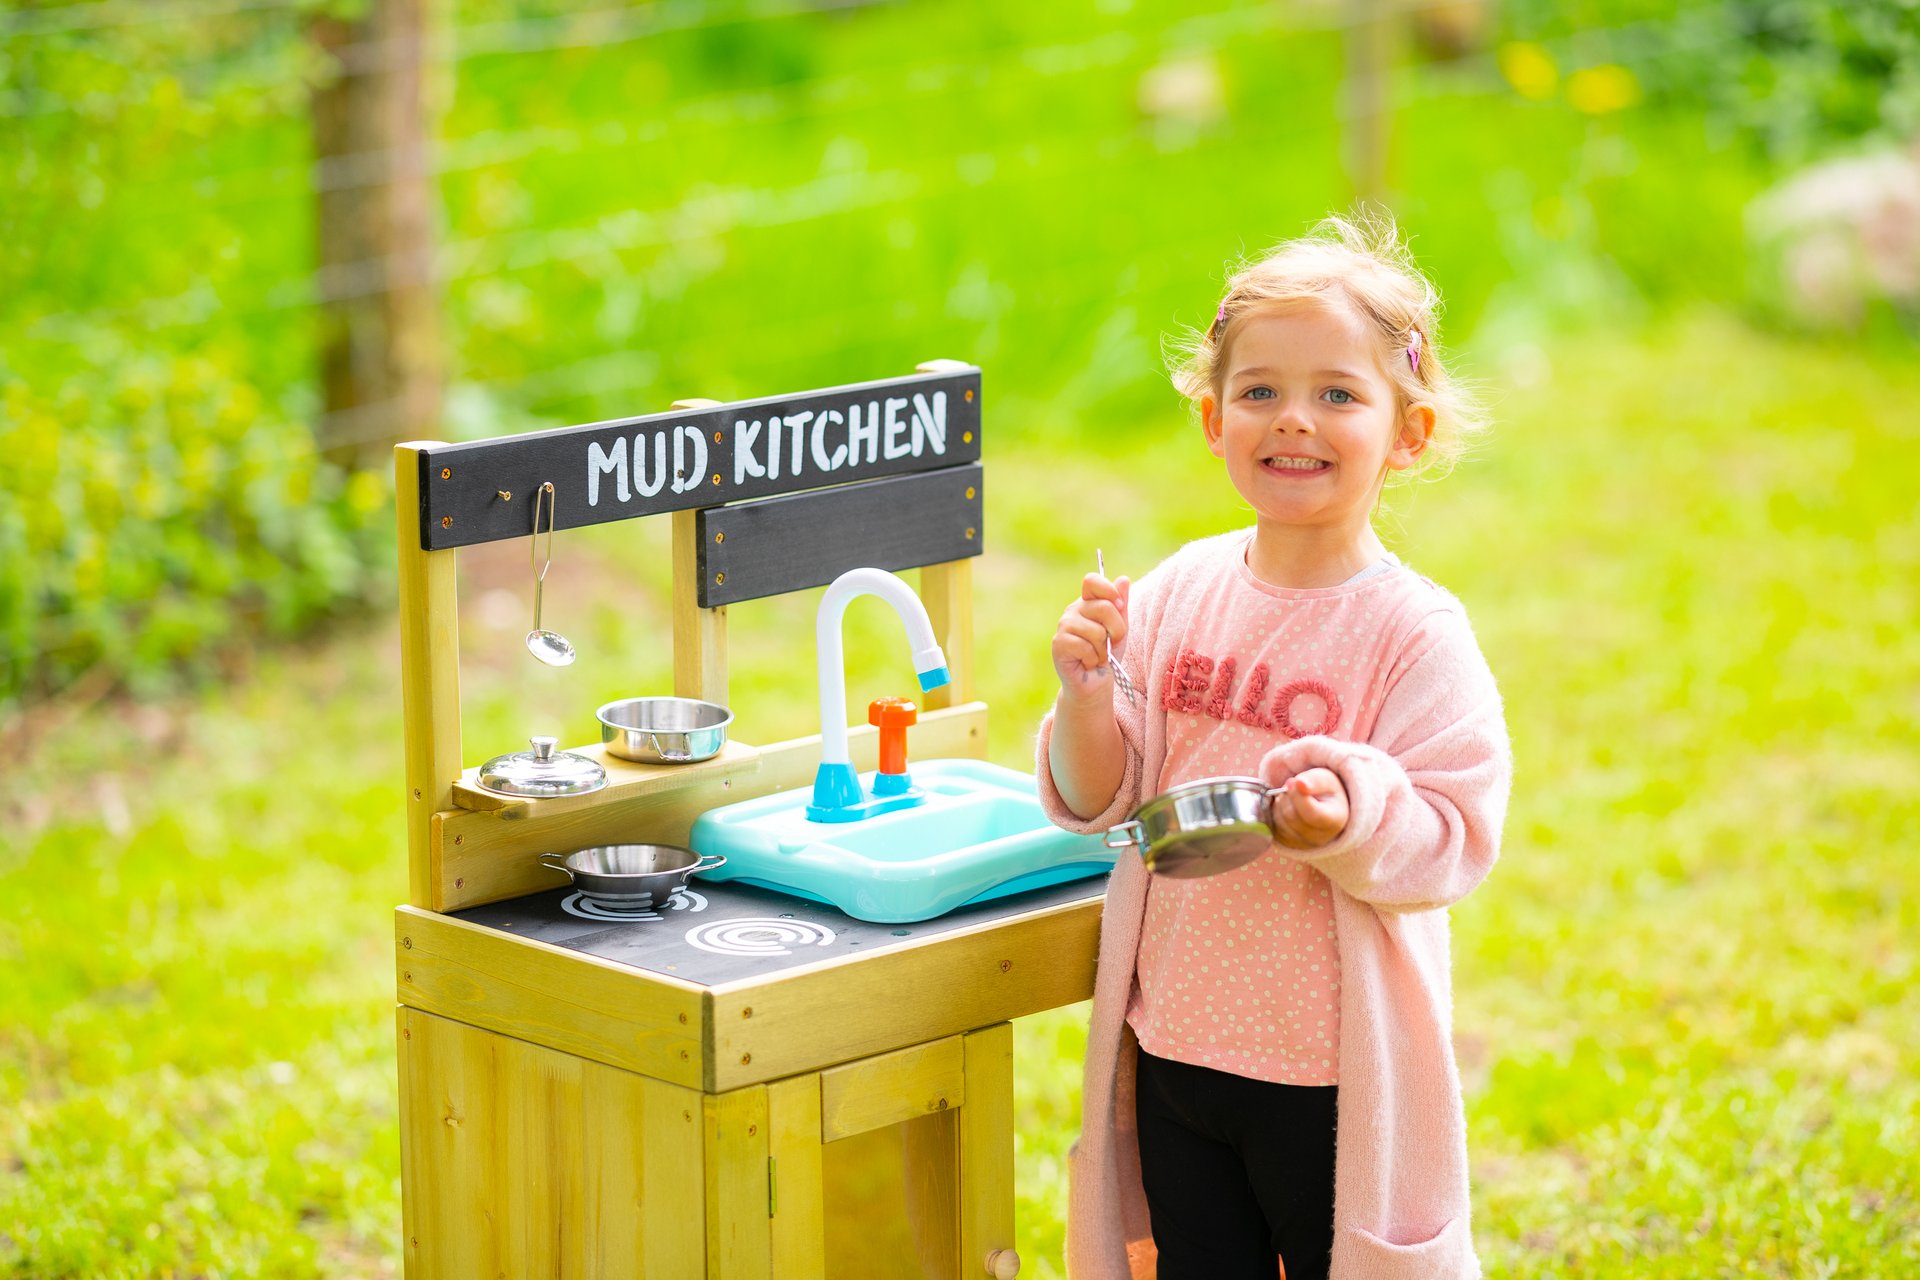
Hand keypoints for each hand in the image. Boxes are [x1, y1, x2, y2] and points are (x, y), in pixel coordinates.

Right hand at [1052, 572, 1130, 703]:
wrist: (1094, 682)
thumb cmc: (1108, 654)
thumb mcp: (1120, 629)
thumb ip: (1121, 605)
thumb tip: (1123, 579)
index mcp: (1087, 602)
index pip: (1092, 581)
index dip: (1109, 590)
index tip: (1120, 607)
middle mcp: (1073, 610)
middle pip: (1104, 607)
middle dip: (1117, 631)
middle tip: (1112, 644)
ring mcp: (1064, 626)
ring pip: (1097, 632)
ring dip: (1104, 650)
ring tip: (1098, 656)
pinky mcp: (1059, 644)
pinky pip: (1085, 647)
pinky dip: (1093, 659)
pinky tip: (1087, 663)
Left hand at [1270, 768, 1347, 848]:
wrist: (1325, 807)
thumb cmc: (1327, 792)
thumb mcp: (1327, 780)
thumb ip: (1314, 781)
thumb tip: (1299, 783)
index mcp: (1334, 821)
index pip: (1309, 813)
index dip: (1297, 794)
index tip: (1296, 781)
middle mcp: (1319, 838)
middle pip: (1291, 815)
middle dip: (1287, 796)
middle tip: (1292, 786)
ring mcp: (1302, 843)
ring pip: (1279, 821)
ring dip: (1280, 803)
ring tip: (1291, 796)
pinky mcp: (1287, 843)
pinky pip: (1273, 827)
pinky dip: (1275, 813)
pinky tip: (1286, 806)